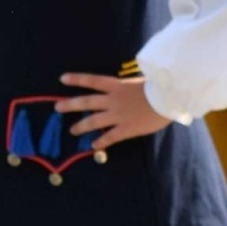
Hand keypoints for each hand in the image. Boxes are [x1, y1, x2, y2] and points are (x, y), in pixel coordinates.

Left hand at [55, 74, 172, 150]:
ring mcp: (119, 115)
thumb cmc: (159, 87)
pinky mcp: (127, 128)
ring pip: (94, 121)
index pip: (92, 80)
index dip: (77, 79)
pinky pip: (110, 137)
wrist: (170, 98)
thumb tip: (121, 87)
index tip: (62, 79)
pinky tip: (93, 146)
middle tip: (57, 108)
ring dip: (81, 126)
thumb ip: (126, 86)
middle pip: (87, 102)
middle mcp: (113, 100)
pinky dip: (101, 142)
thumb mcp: (139, 81)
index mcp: (117, 86)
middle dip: (70, 105)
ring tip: (72, 130)